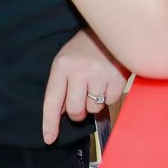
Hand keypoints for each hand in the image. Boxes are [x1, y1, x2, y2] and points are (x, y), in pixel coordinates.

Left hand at [41, 28, 126, 143]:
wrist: (112, 28)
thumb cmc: (85, 48)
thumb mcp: (67, 61)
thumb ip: (62, 86)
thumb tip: (63, 114)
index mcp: (62, 66)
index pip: (52, 100)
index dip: (50, 123)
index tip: (49, 139)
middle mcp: (79, 70)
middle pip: (75, 109)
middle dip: (77, 113)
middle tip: (81, 103)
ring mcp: (100, 74)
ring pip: (93, 108)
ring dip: (95, 103)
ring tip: (97, 85)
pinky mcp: (118, 77)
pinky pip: (111, 101)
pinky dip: (110, 96)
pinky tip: (109, 82)